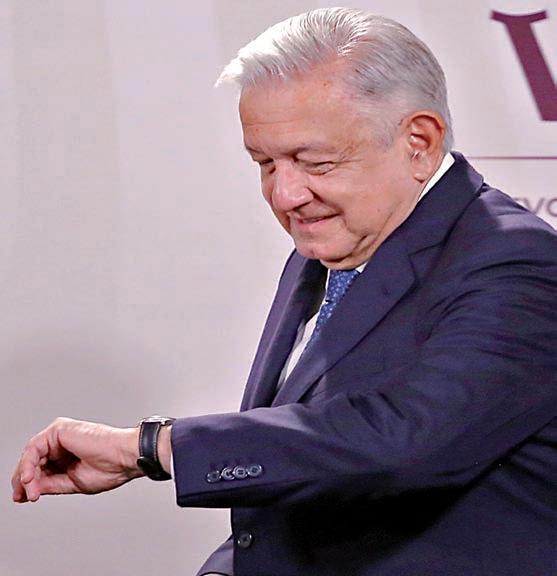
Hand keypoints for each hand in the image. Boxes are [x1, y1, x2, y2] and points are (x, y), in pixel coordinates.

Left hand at [12, 417, 143, 502]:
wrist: (123, 457)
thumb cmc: (110, 467)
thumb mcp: (71, 482)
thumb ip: (49, 483)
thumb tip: (28, 489)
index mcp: (67, 453)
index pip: (39, 467)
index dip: (28, 484)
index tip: (24, 498)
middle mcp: (63, 441)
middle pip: (33, 461)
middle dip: (25, 481)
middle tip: (25, 497)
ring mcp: (60, 434)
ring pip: (31, 455)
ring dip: (27, 476)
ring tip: (32, 492)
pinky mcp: (59, 429)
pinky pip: (34, 448)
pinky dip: (29, 465)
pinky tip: (30, 479)